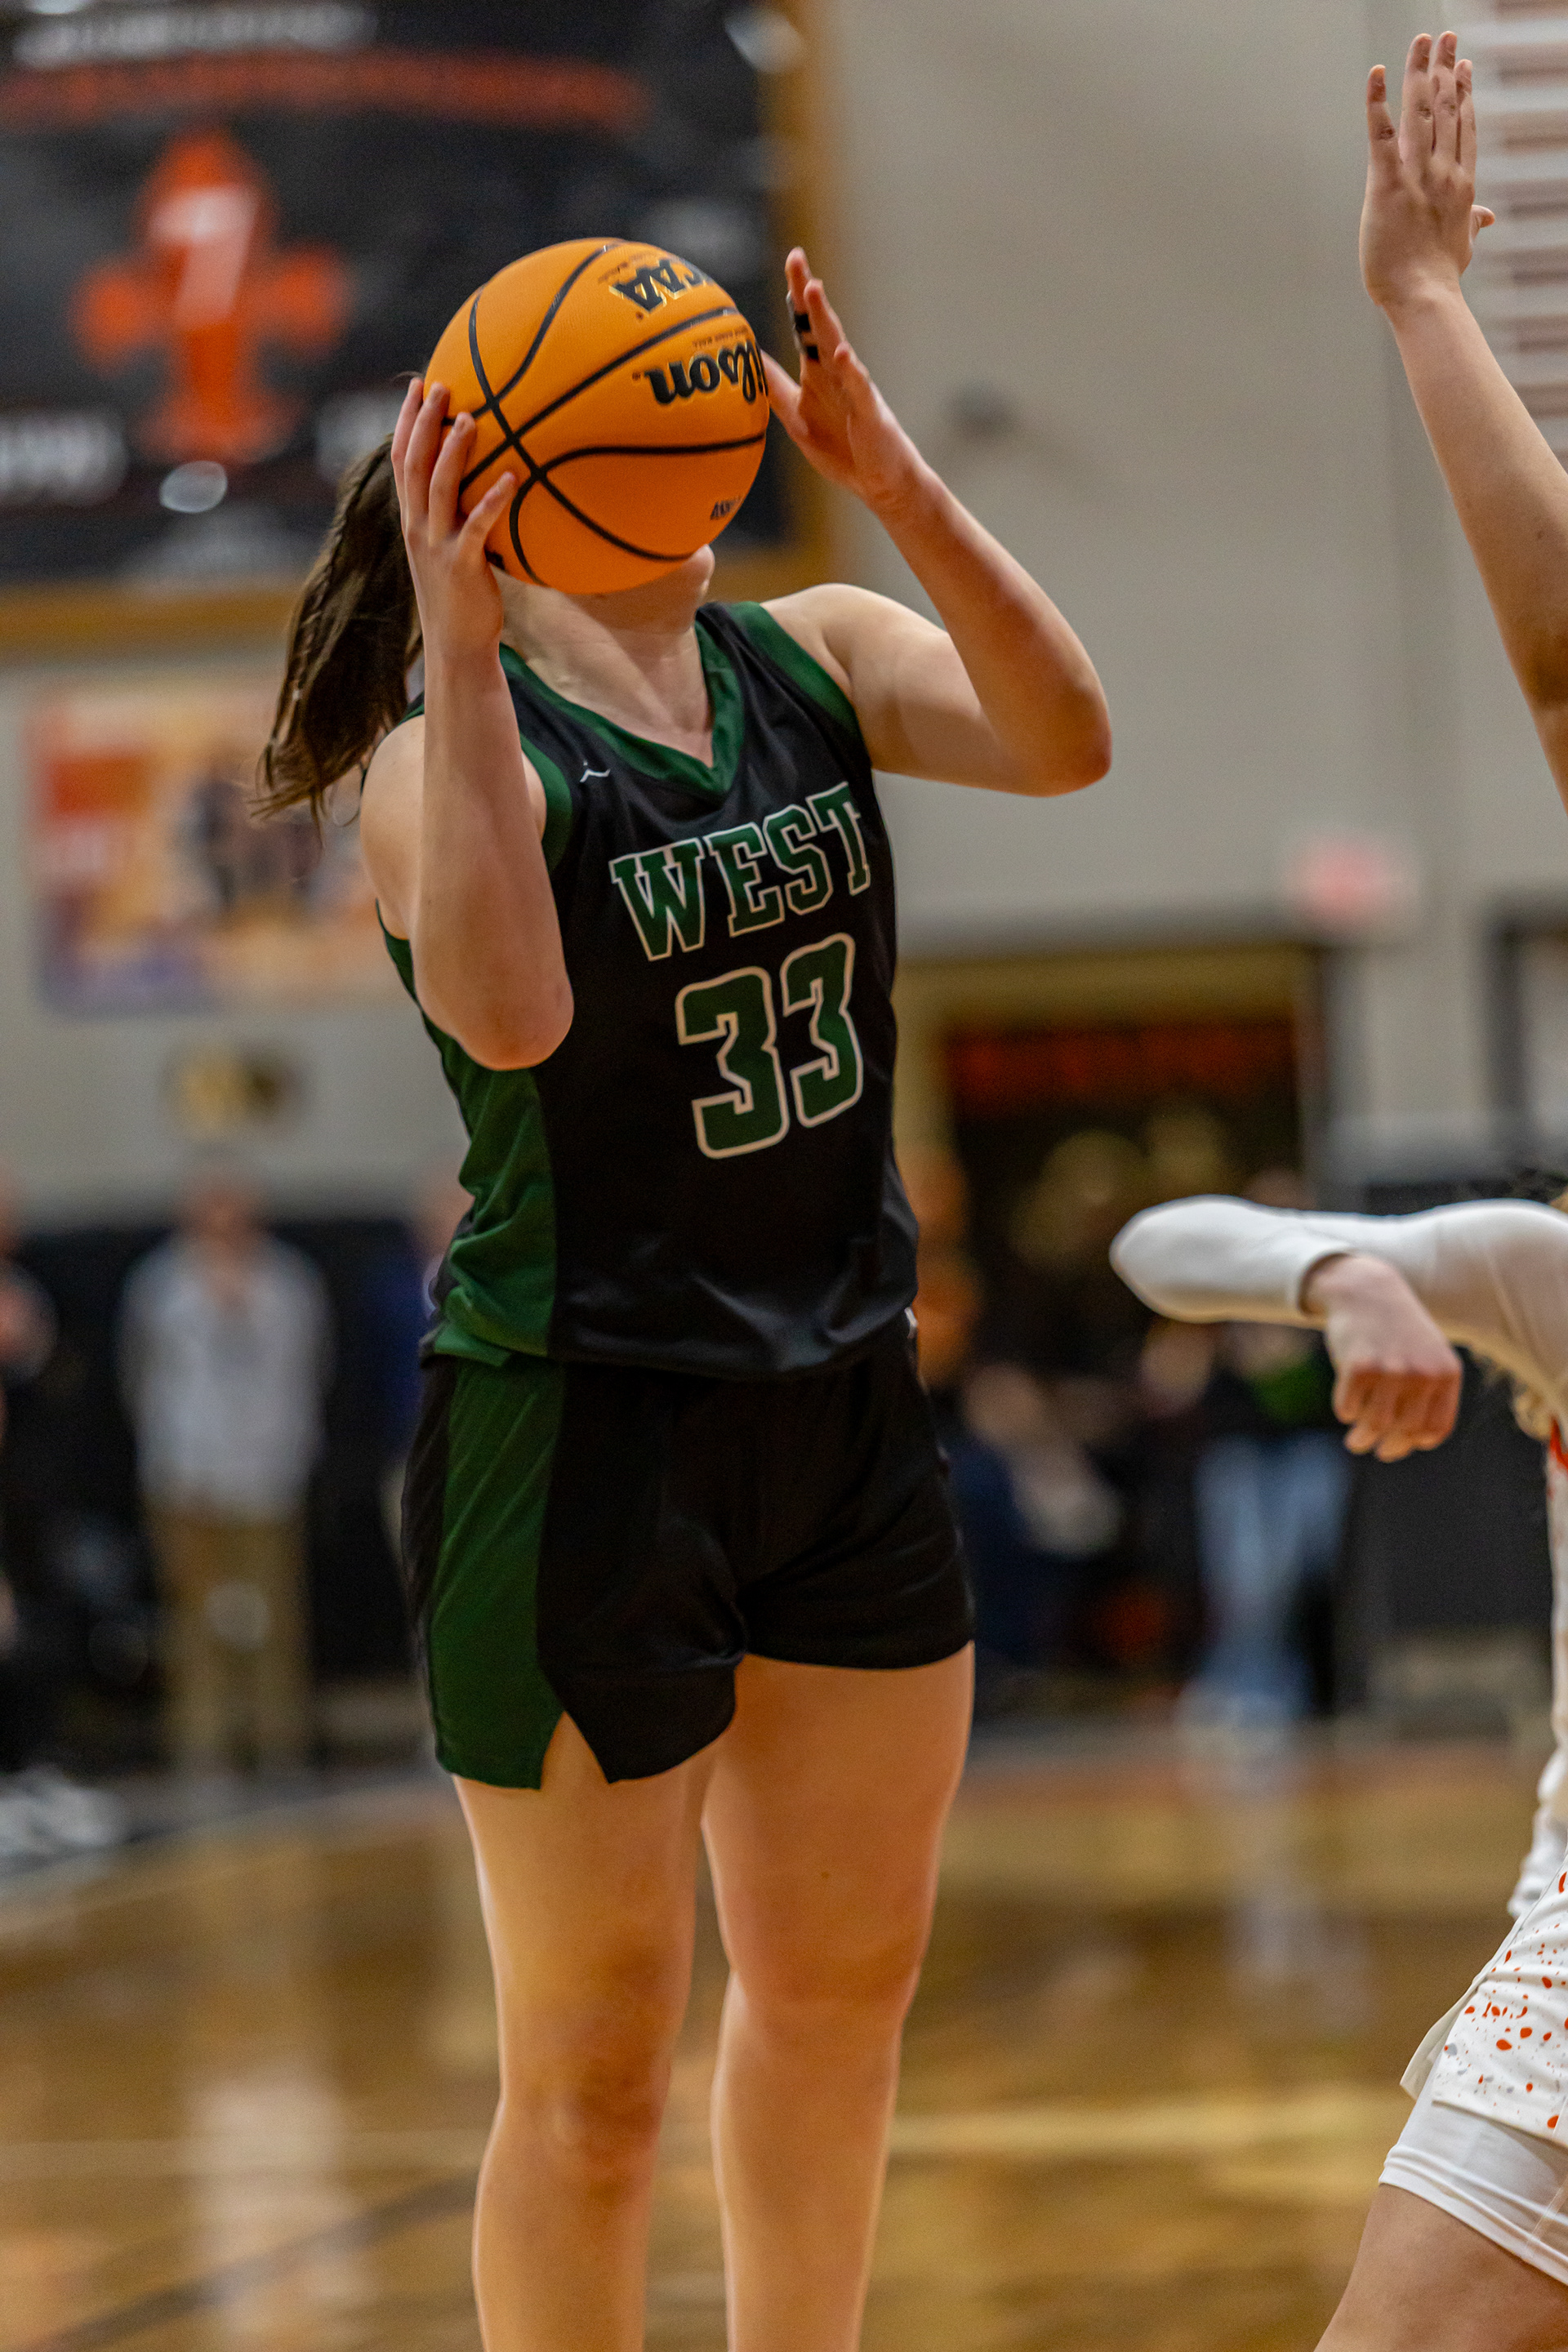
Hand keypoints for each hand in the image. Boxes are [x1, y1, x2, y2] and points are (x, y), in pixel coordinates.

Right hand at [390, 379, 515, 665]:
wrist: (457, 647)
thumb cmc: (461, 599)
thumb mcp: (452, 551)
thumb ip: (459, 517)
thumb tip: (488, 481)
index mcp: (412, 520)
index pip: (401, 460)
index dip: (405, 421)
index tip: (416, 386)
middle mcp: (417, 528)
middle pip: (414, 464)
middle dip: (423, 422)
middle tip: (439, 385)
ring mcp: (436, 546)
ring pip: (438, 488)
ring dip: (452, 451)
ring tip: (470, 418)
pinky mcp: (462, 566)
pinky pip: (477, 526)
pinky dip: (491, 500)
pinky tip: (510, 477)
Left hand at [762, 249, 923, 515]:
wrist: (880, 483)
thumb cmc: (842, 450)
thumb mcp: (796, 417)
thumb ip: (774, 388)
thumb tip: (750, 360)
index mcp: (819, 373)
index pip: (804, 327)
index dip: (796, 297)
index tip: (791, 261)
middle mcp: (837, 373)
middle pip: (819, 325)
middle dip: (807, 292)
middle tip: (796, 257)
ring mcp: (855, 390)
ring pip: (837, 347)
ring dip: (824, 319)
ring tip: (812, 290)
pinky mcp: (870, 413)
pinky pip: (859, 388)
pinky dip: (850, 371)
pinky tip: (842, 354)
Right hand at [1303, 1252, 1462, 1461]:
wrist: (1366, 1289)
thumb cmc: (1395, 1330)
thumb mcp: (1425, 1356)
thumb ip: (1425, 1395)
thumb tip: (1404, 1444)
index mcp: (1446, 1373)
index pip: (1434, 1429)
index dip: (1413, 1443)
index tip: (1395, 1445)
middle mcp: (1423, 1373)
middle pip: (1405, 1431)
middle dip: (1386, 1446)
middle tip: (1371, 1447)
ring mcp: (1392, 1369)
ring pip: (1376, 1425)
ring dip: (1362, 1439)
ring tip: (1355, 1442)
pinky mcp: (1359, 1367)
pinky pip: (1349, 1408)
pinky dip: (1345, 1412)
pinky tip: (1346, 1406)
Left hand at [1361, 31, 1495, 316]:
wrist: (1424, 297)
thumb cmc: (1440, 277)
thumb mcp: (1462, 243)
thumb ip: (1472, 222)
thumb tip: (1487, 217)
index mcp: (1461, 182)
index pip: (1463, 126)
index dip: (1462, 92)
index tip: (1461, 66)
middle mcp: (1443, 171)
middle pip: (1445, 108)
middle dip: (1444, 68)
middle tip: (1443, 37)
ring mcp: (1417, 175)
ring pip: (1420, 111)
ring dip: (1420, 72)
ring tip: (1421, 42)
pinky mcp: (1387, 185)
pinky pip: (1380, 137)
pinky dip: (1376, 104)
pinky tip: (1375, 75)